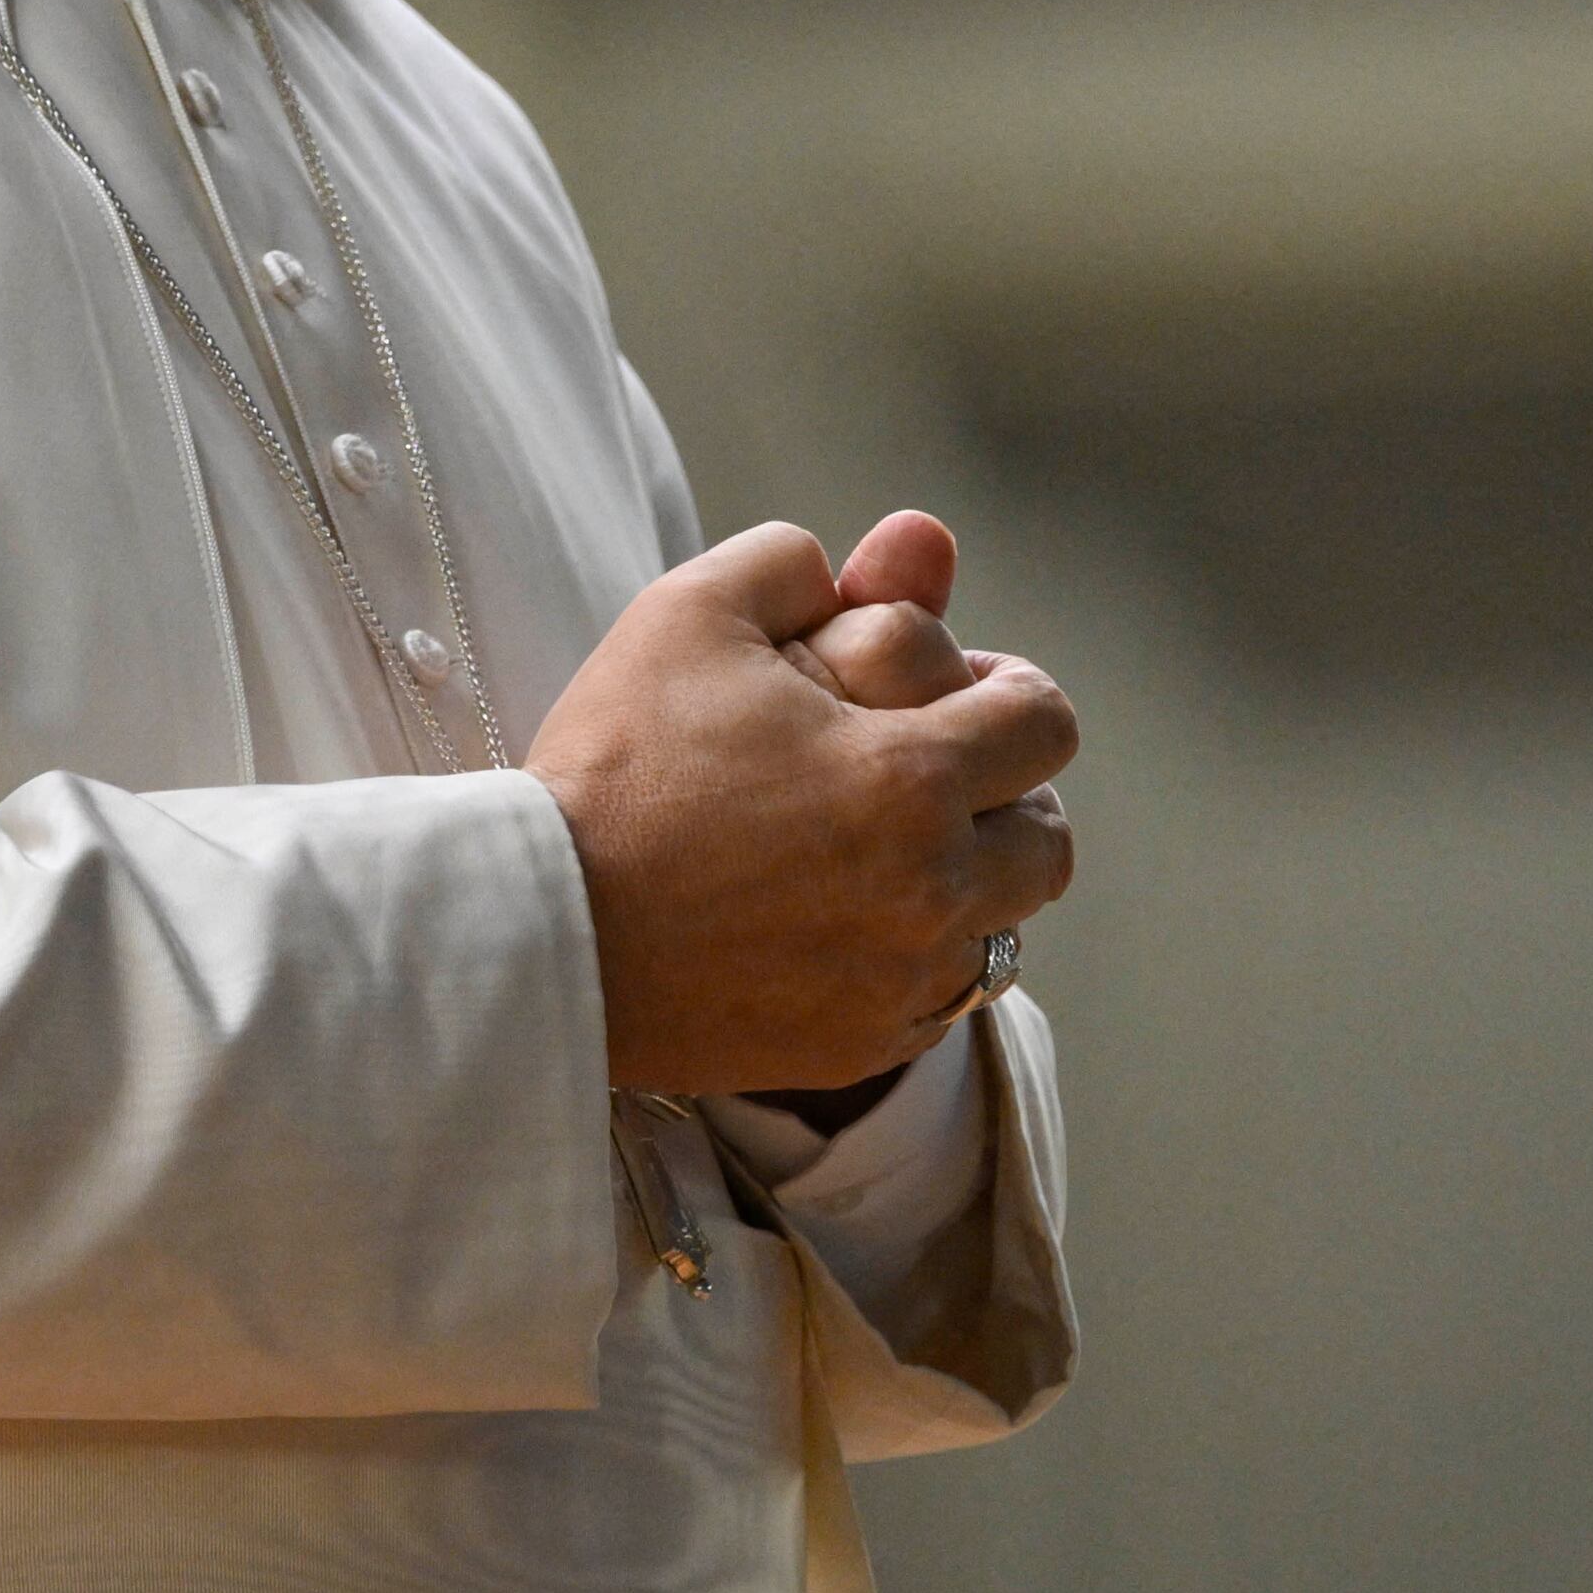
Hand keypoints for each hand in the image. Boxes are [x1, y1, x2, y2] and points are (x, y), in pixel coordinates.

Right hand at [527, 514, 1079, 1098]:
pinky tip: (845, 915)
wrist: (545, 932)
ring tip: (893, 844)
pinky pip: (944, 998)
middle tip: (933, 769)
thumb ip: (799, 562)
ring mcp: (901, 982)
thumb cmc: (616, 763)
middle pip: (1047, 839)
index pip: (1045, 726)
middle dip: (1006, 792)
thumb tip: (904, 547)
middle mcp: (932, 892)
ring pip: (1007, 925)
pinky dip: (919, 952)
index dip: (1009, 692)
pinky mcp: (860, 1045)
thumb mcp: (689, 614)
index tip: (961, 691)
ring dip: (972, 876)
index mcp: (911, 778)